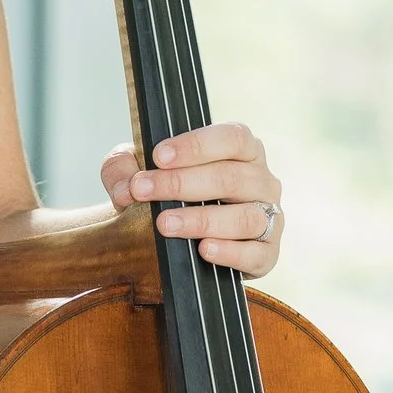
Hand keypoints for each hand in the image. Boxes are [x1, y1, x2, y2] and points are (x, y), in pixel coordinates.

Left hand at [102, 122, 284, 277]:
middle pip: (230, 177)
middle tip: (142, 191)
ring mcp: (270, 217)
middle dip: (181, 184)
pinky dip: (230, 252)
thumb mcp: (143, 174)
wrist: (183, 244)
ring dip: (201, 220)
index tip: (158, 156)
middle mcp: (262, 181)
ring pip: (244, 217)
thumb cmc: (171, 198)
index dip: (196, 146)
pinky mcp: (267, 253)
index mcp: (243, 152)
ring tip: (164, 224)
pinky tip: (203, 250)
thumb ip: (123, 170)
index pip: (231, 138)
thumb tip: (122, 188)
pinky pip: (255, 254)